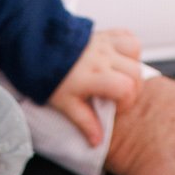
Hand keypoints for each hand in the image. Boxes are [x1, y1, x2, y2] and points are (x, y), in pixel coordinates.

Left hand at [49, 26, 141, 146]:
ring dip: (133, 64)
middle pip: (136, 71)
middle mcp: (102, 56)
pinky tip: (118, 60)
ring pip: (135, 48)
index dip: (127, 101)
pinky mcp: (103, 34)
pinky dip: (128, 48)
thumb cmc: (49, 76)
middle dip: (133, 87)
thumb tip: (97, 141)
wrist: (38, 50)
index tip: (116, 107)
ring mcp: (104, 43)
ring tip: (120, 76)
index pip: (127, 88)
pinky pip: (126, 35)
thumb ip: (84, 122)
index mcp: (94, 75)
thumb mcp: (65, 104)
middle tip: (119, 96)